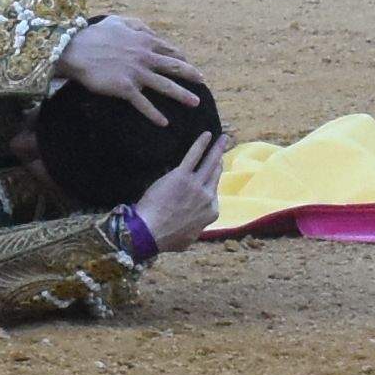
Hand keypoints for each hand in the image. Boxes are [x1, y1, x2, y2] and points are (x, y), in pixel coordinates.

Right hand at [58, 13, 203, 112]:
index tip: (188, 64)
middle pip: (174, 67)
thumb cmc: (93, 35)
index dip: (180, 58)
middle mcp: (145, 57)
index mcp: (144, 41)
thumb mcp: (118, 22)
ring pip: (165, 86)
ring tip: (196, 103)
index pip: (168, 50)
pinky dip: (154, 114)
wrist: (74, 49)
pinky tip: (164, 123)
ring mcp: (136, 73)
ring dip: (182, 95)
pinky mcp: (125, 88)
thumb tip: (150, 30)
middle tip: (203, 81)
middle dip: (191, 75)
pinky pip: (144, 104)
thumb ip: (137, 25)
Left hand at [131, 130, 228, 250]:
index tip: (213, 173)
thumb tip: (194, 226)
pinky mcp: (182, 176)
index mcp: (210, 212)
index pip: (213, 193)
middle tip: (223, 151)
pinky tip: (206, 134)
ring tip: (223, 138)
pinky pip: (194, 155)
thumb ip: (196, 229)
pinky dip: (201, 144)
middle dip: (220, 161)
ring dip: (218, 148)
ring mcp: (196, 185)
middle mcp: (207, 197)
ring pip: (210, 163)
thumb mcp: (188, 239)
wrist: (151, 232)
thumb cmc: (166, 239)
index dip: (212, 183)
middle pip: (215, 175)